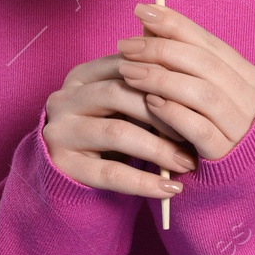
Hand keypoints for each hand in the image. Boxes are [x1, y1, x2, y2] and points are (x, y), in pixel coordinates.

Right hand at [42, 52, 199, 198]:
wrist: (69, 169)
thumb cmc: (107, 128)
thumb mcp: (121, 105)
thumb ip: (145, 91)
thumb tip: (194, 90)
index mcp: (81, 76)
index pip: (124, 65)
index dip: (161, 78)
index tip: (194, 95)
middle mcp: (64, 98)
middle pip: (118, 94)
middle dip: (162, 113)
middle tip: (194, 133)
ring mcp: (60, 131)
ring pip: (116, 132)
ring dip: (158, 149)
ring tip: (186, 162)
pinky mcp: (63, 165)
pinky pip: (110, 173)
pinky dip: (144, 182)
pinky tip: (169, 189)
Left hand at [115, 3, 254, 161]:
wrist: (247, 181)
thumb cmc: (218, 129)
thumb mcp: (209, 93)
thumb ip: (186, 65)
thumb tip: (148, 28)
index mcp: (247, 77)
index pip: (209, 43)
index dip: (175, 24)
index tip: (142, 11)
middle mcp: (249, 99)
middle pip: (204, 64)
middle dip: (161, 49)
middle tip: (126, 45)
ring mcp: (240, 128)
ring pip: (202, 94)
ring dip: (161, 78)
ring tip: (128, 71)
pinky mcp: (226, 157)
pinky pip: (200, 130)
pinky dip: (174, 113)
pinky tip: (150, 103)